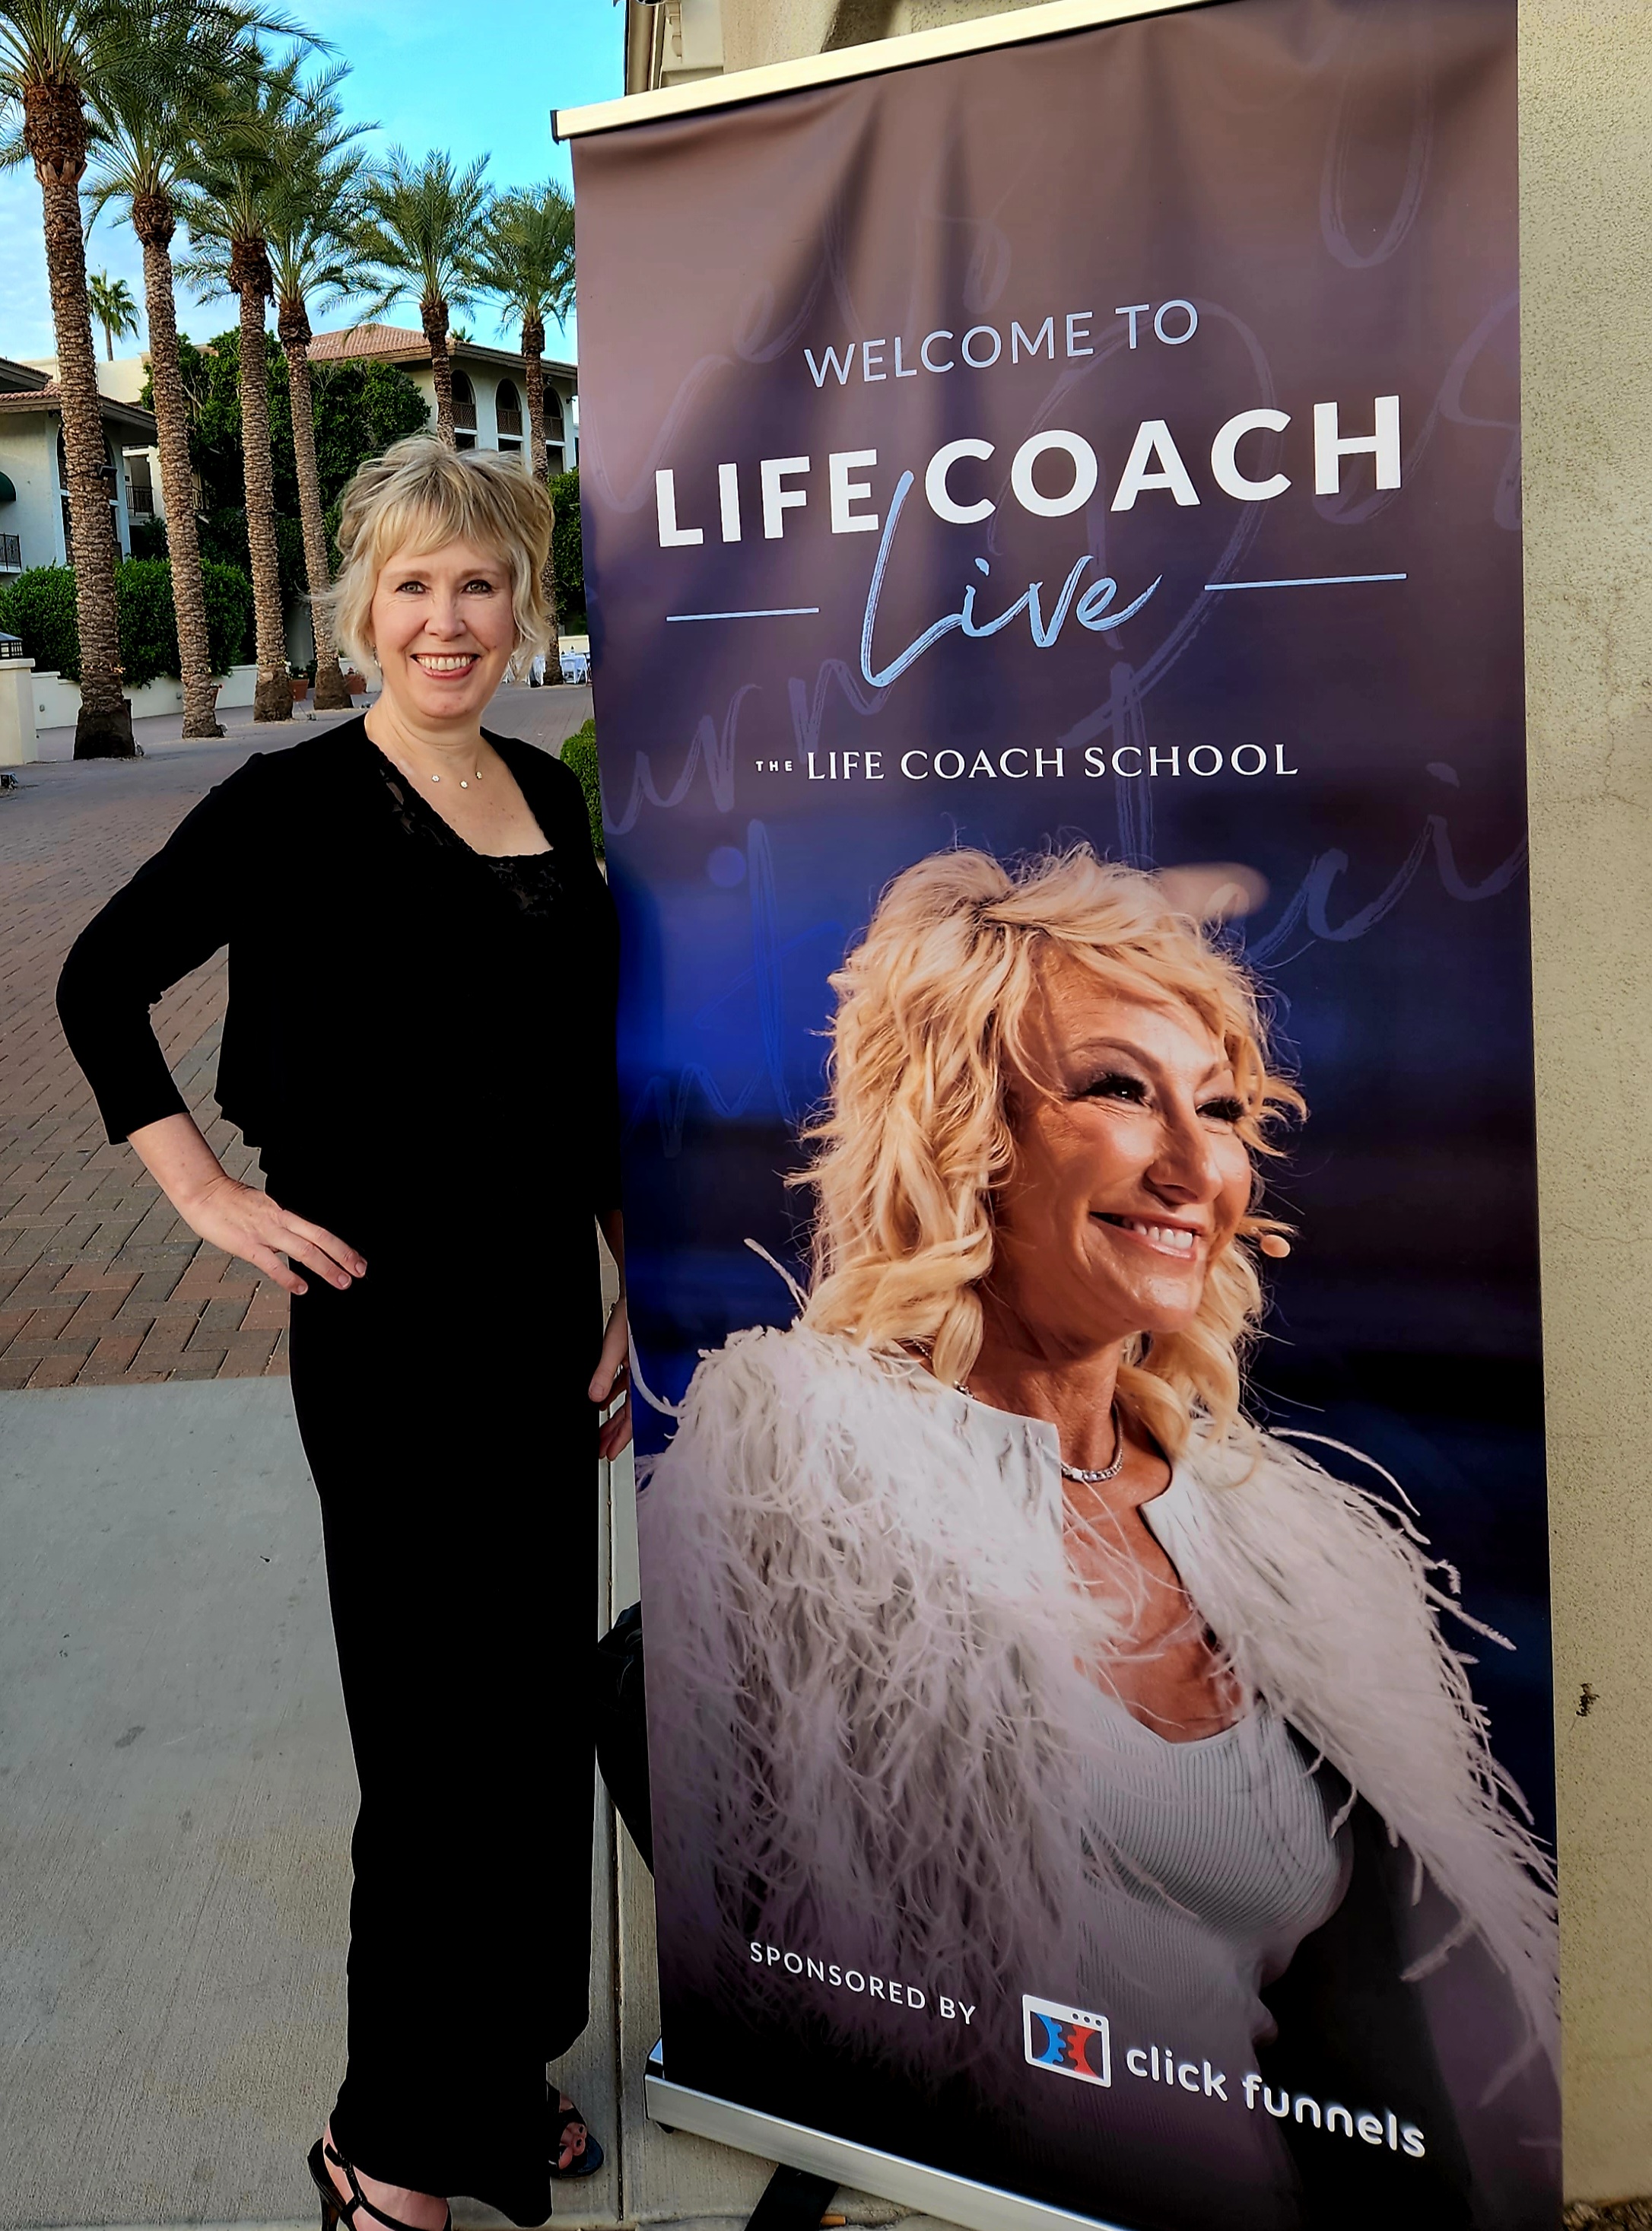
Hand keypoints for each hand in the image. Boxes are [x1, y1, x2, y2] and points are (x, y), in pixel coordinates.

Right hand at [176, 1171, 365, 1298]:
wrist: (203, 1192)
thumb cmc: (230, 1202)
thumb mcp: (263, 1210)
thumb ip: (278, 1227)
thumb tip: (292, 1243)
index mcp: (283, 1212)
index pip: (319, 1231)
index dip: (341, 1246)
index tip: (357, 1260)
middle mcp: (279, 1220)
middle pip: (320, 1237)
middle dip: (343, 1255)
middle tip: (361, 1272)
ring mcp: (264, 1232)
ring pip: (303, 1250)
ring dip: (326, 1267)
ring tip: (343, 1282)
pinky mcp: (246, 1244)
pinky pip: (271, 1263)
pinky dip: (289, 1277)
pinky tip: (302, 1288)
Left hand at [589, 1295, 632, 1458]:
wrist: (646, 1290)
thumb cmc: (638, 1312)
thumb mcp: (615, 1344)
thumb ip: (605, 1372)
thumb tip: (594, 1397)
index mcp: (646, 1376)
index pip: (634, 1415)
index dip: (622, 1435)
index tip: (610, 1452)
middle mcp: (646, 1376)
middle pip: (630, 1412)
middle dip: (615, 1433)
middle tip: (602, 1449)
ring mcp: (640, 1369)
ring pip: (626, 1401)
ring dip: (612, 1417)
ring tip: (600, 1434)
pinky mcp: (634, 1360)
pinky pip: (624, 1384)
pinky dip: (612, 1394)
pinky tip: (601, 1404)